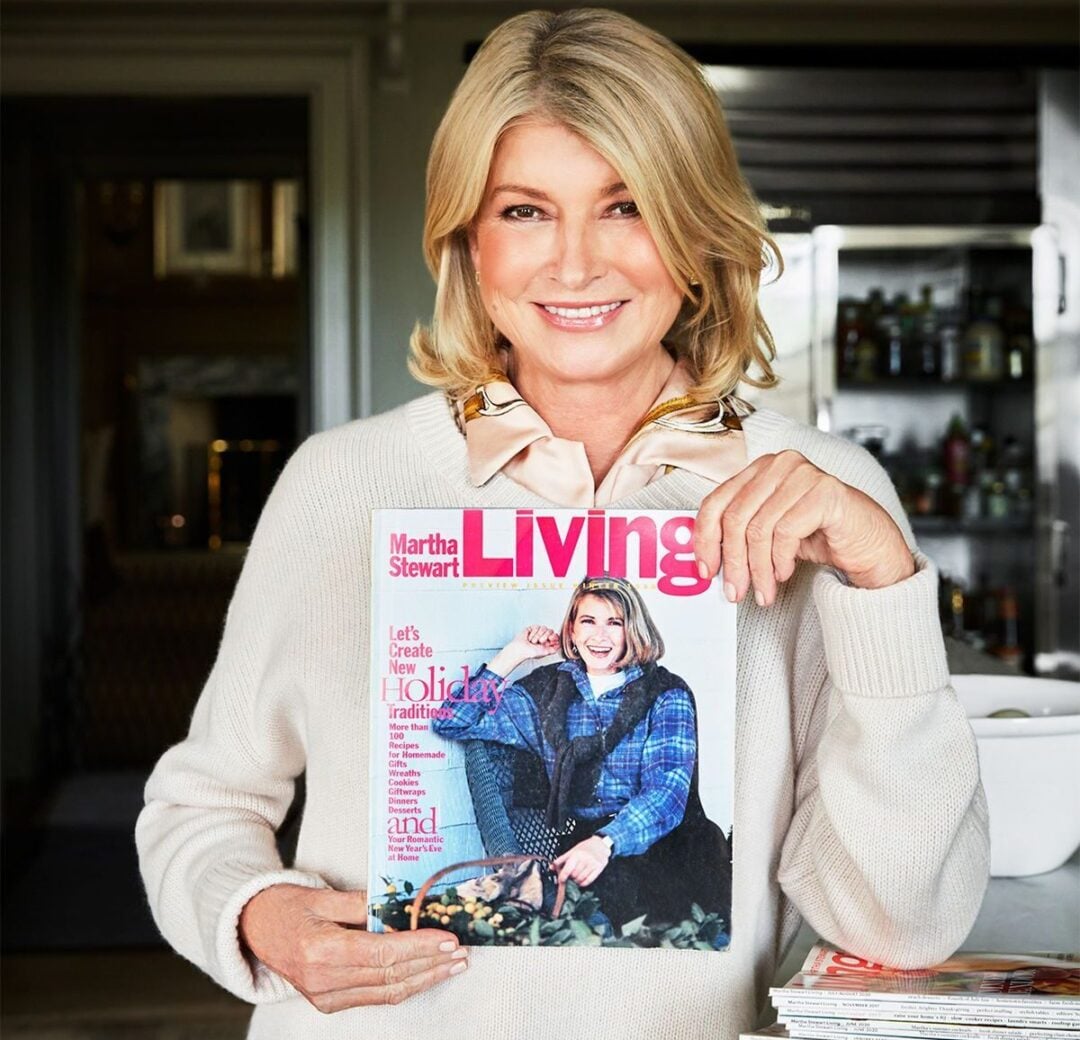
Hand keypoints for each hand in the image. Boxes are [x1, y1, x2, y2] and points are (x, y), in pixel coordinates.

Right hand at [239, 884, 466, 1011]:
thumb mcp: (324, 894)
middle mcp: (323, 979)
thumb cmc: (287, 906)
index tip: (447, 939)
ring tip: (453, 965)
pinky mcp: (329, 1003)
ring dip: (424, 979)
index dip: (419, 948)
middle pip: (390, 976)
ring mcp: (325, 996)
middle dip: (431, 964)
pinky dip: (404, 986)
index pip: (382, 954)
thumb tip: (404, 905)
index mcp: (321, 949)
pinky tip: (425, 974)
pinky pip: (374, 997)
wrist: (253, 928)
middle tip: (461, 952)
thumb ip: (365, 902)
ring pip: (387, 992)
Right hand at [488, 625, 560, 676]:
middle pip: (550, 630)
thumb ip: (554, 649)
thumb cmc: (530, 653)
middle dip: (545, 637)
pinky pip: (537, 627)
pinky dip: (533, 633)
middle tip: (540, 642)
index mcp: (547, 643)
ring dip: (538, 636)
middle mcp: (543, 637)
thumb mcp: (545, 652)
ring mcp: (538, 632)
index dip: (554, 636)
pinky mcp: (532, 628)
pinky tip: (530, 637)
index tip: (550, 640)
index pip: (555, 635)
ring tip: (533, 641)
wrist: (521, 649)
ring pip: (544, 628)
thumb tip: (559, 645)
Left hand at [552, 835, 611, 886]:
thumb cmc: (585, 847)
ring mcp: (592, 864)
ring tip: (575, 878)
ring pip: (581, 879)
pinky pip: (589, 880)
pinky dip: (583, 883)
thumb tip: (551, 867)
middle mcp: (584, 860)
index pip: (567, 870)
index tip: (560, 880)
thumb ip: (561, 860)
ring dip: (576, 881)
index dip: (562, 877)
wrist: (600, 844)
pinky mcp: (598, 869)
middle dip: (570, 878)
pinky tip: (582, 880)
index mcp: (576, 855)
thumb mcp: (572, 851)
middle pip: (574, 876)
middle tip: (569, 877)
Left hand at [694, 450, 914, 606]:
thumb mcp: (769, 532)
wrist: (868, 543)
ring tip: (763, 590)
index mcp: (759, 469)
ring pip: (758, 529)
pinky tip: (785, 572)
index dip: (705, 539)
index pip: (716, 501)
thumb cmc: (818, 534)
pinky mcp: (824, 491)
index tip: (706, 570)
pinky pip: (786, 532)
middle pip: (735, 518)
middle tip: (735, 590)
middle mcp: (778, 465)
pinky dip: (780, 560)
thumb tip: (706, 559)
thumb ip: (739, 534)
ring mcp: (802, 474)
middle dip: (732, 561)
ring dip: (758, 569)